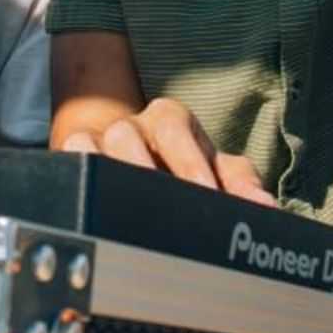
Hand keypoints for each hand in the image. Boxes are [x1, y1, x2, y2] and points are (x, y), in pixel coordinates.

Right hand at [59, 98, 273, 204]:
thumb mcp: (213, 168)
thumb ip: (241, 183)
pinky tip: (93, 208)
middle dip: (145, 173)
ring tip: (126, 214)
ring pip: (92, 148)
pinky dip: (79, 176)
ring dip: (109, 176)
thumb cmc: (180, 166)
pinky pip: (68, 160)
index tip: (205, 196)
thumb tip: (264, 207)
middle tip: (165, 210)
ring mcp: (96, 138)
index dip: (190, 167)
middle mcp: (130, 124)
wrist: (125, 157)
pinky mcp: (71, 155)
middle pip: (129, 139)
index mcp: (170, 118)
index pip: (178, 134)